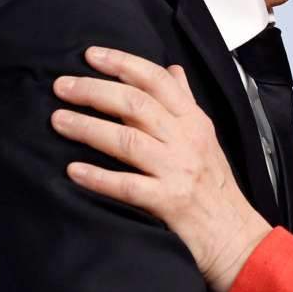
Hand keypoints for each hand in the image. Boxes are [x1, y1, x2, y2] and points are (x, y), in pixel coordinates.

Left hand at [50, 46, 270, 291]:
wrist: (234, 235)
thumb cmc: (215, 187)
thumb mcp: (206, 137)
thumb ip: (185, 102)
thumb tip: (172, 70)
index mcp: (194, 121)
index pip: (158, 81)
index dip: (123, 64)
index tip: (91, 55)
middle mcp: (187, 140)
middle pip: (137, 105)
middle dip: (95, 91)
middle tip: (62, 86)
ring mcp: (179, 171)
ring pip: (128, 140)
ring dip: (88, 128)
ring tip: (58, 121)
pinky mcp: (169, 202)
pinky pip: (128, 185)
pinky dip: (99, 177)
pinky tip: (74, 171)